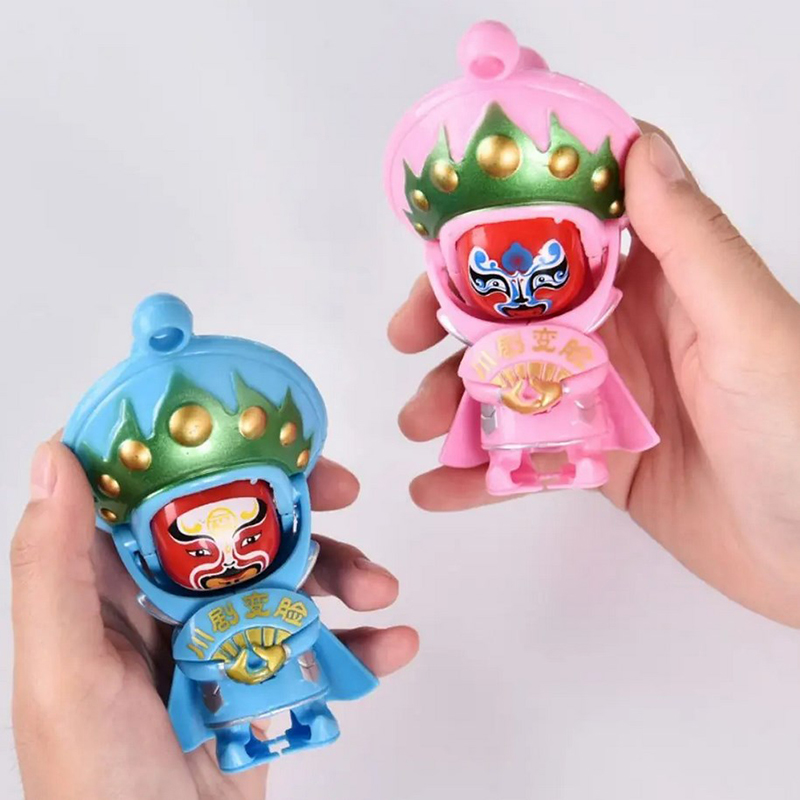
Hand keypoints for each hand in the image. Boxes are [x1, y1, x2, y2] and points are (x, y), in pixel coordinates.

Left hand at [11, 442, 417, 799]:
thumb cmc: (95, 783)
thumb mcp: (65, 674)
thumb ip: (52, 569)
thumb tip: (60, 455)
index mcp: (107, 584)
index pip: (150, 487)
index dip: (199, 444)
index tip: (252, 424)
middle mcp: (164, 601)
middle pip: (238, 520)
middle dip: (296, 502)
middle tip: (343, 492)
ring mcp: (219, 639)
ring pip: (288, 575)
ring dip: (343, 571)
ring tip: (381, 589)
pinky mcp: (262, 679)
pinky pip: (318, 644)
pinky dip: (360, 641)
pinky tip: (392, 644)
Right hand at [389, 126, 799, 626]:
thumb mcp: (749, 326)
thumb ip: (690, 244)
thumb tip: (639, 148)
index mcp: (659, 281)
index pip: (568, 226)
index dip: (504, 218)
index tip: (445, 231)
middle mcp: (622, 330)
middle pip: (517, 307)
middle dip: (453, 318)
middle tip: (405, 337)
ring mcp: (603, 396)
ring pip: (507, 383)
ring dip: (453, 398)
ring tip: (419, 425)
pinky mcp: (595, 458)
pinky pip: (523, 456)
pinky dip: (478, 473)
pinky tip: (440, 487)